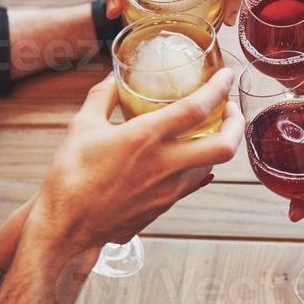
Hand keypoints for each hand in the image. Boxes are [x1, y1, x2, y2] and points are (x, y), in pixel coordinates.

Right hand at [32, 68, 243, 253]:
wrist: (65, 228)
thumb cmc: (70, 176)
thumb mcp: (82, 126)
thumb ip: (102, 97)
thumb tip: (114, 77)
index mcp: (146, 138)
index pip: (197, 108)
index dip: (219, 88)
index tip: (227, 75)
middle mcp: (165, 165)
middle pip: (225, 146)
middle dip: (237, 124)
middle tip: (231, 109)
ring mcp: (169, 190)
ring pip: (212, 166)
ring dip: (218, 145)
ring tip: (210, 130)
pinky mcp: (164, 207)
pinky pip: (193, 183)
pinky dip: (199, 165)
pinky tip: (188, 157)